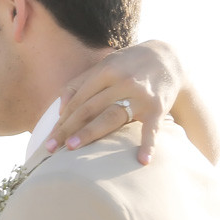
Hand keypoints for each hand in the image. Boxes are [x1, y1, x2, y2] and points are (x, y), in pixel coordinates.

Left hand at [46, 39, 182, 165]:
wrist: (169, 58)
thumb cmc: (128, 66)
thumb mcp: (105, 66)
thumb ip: (80, 84)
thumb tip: (60, 109)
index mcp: (105, 71)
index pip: (78, 100)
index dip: (62, 120)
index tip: (49, 139)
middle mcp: (121, 81)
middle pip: (88, 109)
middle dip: (68, 129)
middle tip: (51, 148)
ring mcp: (140, 95)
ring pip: (111, 116)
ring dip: (91, 133)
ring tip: (73, 148)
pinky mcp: (157, 108)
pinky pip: (151, 129)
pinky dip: (148, 144)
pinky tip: (142, 160)